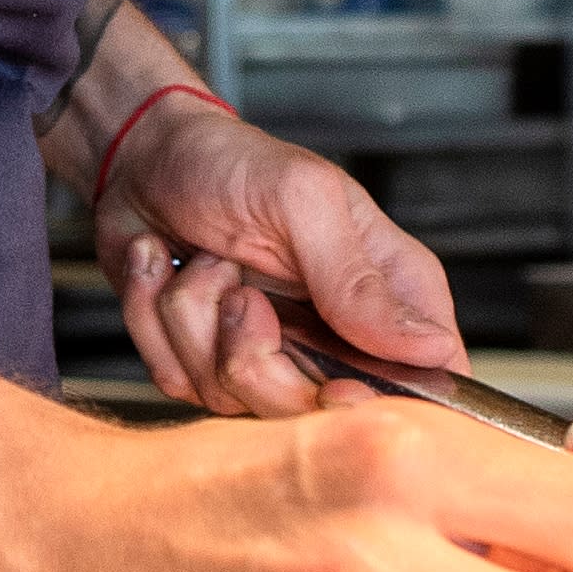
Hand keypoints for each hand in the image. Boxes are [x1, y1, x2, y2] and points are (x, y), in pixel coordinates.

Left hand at [96, 87, 460, 418]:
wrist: (145, 159)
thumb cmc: (230, 163)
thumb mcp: (302, 201)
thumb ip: (356, 280)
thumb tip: (427, 347)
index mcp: (388, 292)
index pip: (428, 381)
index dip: (382, 402)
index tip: (333, 384)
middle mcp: (336, 335)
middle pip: (315, 412)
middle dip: (255, 355)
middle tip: (239, 291)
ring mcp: (271, 355)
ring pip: (234, 401)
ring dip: (194, 321)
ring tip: (202, 262)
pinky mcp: (208, 362)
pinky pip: (179, 383)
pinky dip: (154, 320)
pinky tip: (165, 270)